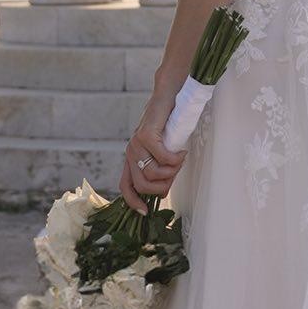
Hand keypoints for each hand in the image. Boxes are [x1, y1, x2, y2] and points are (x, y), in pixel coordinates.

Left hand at [118, 97, 184, 213]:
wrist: (168, 96)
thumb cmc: (168, 125)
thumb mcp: (162, 152)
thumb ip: (160, 170)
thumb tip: (162, 192)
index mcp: (132, 158)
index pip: (125, 187)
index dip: (133, 202)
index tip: (146, 212)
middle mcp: (130, 152)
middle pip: (142, 185)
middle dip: (162, 185)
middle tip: (176, 172)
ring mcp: (136, 144)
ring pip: (152, 173)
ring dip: (171, 171)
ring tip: (180, 159)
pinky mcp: (146, 135)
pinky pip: (162, 158)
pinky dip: (175, 159)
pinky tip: (181, 151)